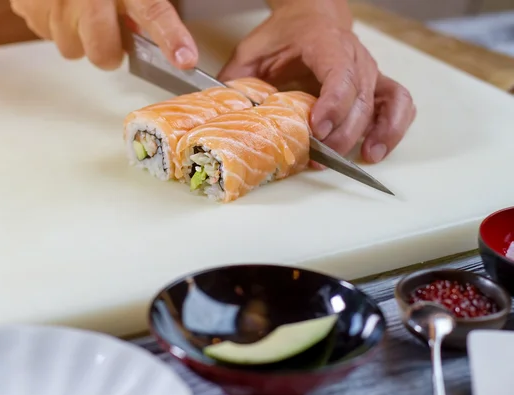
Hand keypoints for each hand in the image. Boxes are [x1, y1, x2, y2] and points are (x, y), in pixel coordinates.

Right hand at [10, 0, 197, 69]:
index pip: (152, 11)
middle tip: (110, 31)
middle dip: (109, 51)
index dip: (170, 37)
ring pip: (71, 49)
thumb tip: (168, 39)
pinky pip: (47, 34)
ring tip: (80, 8)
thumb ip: (143, 2)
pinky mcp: (27, 7)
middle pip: (102, 53)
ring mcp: (53, 3)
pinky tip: (60, 3)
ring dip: (79, 36)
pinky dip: (55, 23)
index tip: (185, 59)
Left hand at [218, 0, 415, 163]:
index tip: (318, 128)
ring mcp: (369, 70)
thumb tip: (218, 112)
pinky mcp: (376, 83)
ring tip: (362, 157)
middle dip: (343, 131)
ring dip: (376, 132)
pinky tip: (375, 149)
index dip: (332, 103)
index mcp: (324, 43)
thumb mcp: (252, 52)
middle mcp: (353, 56)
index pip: (338, 74)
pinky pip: (398, 104)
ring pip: (383, 102)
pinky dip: (393, 127)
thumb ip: (236, 80)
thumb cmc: (284, 35)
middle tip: (320, 155)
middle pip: (360, 98)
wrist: (312, 15)